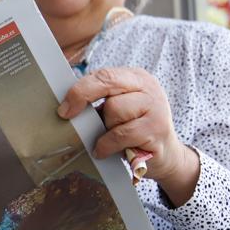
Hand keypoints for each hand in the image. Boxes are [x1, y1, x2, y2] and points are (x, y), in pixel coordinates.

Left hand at [57, 67, 199, 204]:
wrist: (166, 156)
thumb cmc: (135, 132)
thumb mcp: (120, 110)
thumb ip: (101, 101)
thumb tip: (68, 104)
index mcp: (136, 78)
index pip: (104, 74)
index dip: (80, 88)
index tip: (64, 106)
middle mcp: (148, 88)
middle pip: (108, 82)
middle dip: (82, 96)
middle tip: (67, 114)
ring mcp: (155, 107)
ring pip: (114, 109)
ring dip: (105, 128)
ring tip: (109, 137)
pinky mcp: (156, 129)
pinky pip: (120, 134)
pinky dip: (107, 144)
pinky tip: (105, 150)